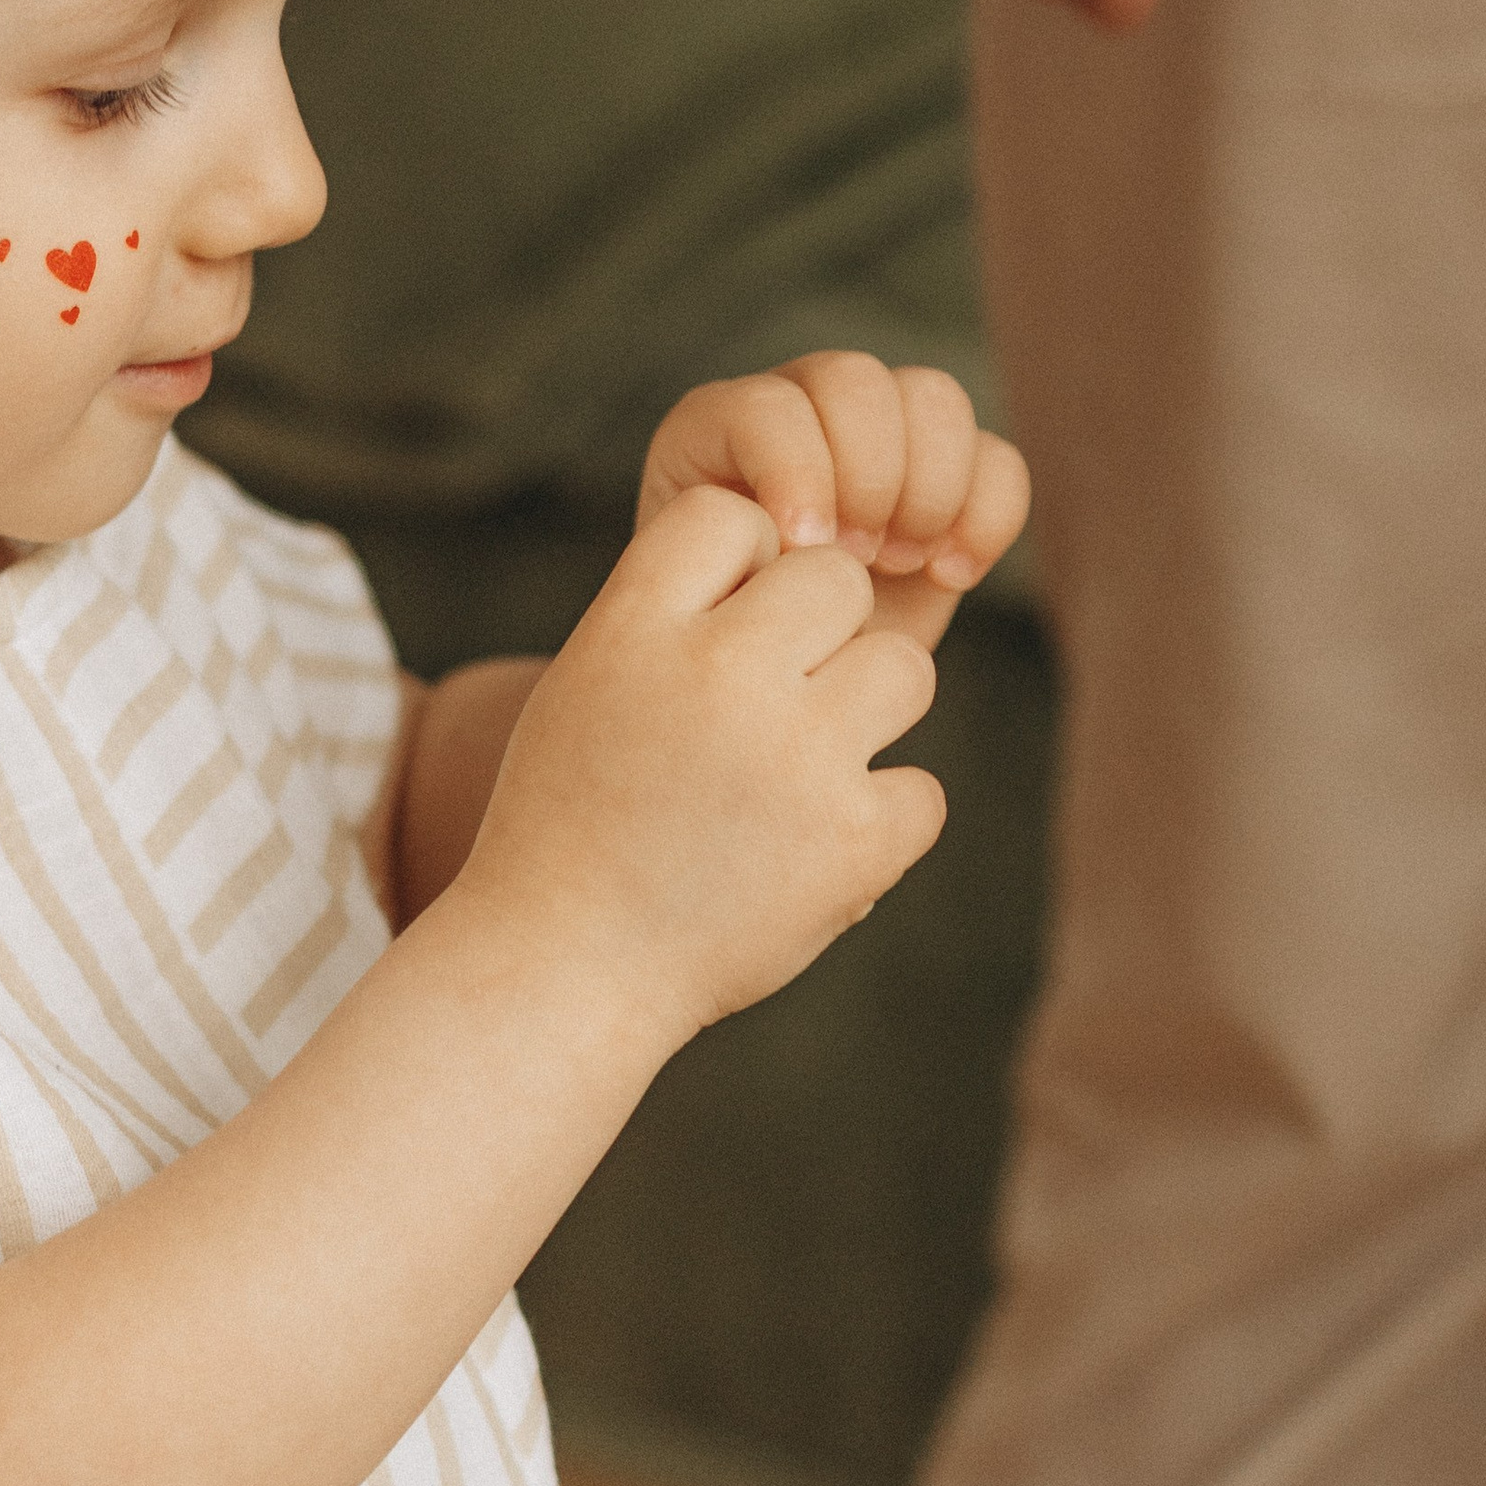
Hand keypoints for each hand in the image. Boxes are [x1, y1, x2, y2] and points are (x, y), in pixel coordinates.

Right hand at [451, 482, 942, 1034]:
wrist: (564, 969)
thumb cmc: (576, 816)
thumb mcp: (590, 682)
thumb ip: (677, 610)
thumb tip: (809, 557)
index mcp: (633, 628)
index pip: (732, 516)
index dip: (742, 567)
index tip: (718, 634)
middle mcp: (716, 675)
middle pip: (836, 581)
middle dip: (821, 636)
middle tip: (771, 710)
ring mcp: (794, 758)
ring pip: (905, 670)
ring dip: (865, 715)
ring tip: (797, 776)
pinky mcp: (853, 841)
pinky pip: (921, 790)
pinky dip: (877, 824)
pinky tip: (807, 852)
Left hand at [636, 354, 1027, 649]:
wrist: (779, 680)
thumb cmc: (721, 638)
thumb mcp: (702, 600)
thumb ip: (728, 554)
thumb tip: (799, 541)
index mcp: (719, 426)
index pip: (769, 405)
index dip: (797, 470)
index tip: (800, 550)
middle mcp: (803, 408)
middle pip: (855, 381)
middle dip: (868, 474)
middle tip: (855, 558)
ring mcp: (882, 434)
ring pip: (935, 399)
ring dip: (929, 489)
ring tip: (903, 565)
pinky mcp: (947, 476)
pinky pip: (997, 458)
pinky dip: (988, 516)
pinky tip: (949, 577)